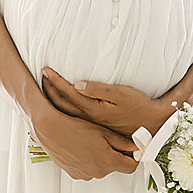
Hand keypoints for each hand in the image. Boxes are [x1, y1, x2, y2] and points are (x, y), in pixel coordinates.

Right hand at [27, 110, 138, 180]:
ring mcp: (85, 174)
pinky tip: (83, 149)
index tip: (132, 151)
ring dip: (101, 160)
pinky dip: (89, 162)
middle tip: (109, 142)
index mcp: (108, 162)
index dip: (133, 158)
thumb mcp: (105, 133)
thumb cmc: (76, 128)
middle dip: (116, 156)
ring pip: (101, 169)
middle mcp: (97, 172)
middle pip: (115, 167)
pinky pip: (88, 170)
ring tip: (93, 144)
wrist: (51, 130)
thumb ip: (123, 143)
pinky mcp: (74, 174)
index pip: (131, 167)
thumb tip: (136, 147)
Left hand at [40, 67, 172, 137]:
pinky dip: (60, 107)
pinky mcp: (93, 123)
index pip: (67, 92)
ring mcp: (89, 121)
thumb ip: (98, 89)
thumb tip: (77, 84)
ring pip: (63, 110)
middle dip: (48, 88)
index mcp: (91, 108)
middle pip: (60, 103)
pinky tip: (60, 103)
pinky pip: (70, 115)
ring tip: (47, 86)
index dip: (55, 80)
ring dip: (52, 97)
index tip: (45, 69)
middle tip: (42, 74)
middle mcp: (87, 116)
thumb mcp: (121, 94)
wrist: (150, 124)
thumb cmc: (138, 105)